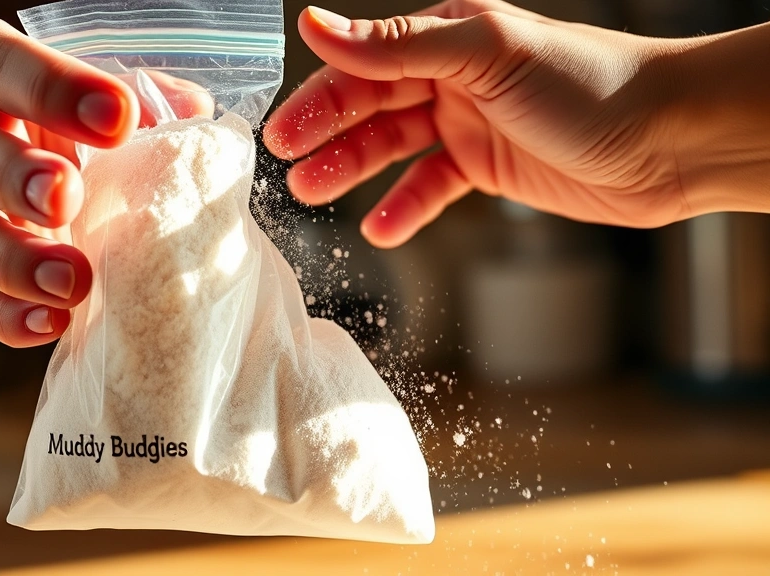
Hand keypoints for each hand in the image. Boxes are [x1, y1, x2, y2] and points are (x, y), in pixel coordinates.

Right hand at [0, 15, 209, 346]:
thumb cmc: (51, 123)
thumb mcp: (86, 95)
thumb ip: (140, 96)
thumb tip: (192, 115)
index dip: (54, 87)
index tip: (118, 119)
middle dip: (18, 177)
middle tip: (68, 197)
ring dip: (15, 260)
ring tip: (73, 281)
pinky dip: (4, 313)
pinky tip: (50, 323)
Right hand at [264, 0, 688, 247]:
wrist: (670, 141)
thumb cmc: (591, 84)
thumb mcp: (486, 53)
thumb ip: (397, 44)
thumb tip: (316, 22)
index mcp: (450, 38)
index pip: (365, 65)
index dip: (319, 97)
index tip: (280, 130)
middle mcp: (454, 78)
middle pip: (371, 108)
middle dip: (327, 137)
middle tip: (287, 170)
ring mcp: (470, 124)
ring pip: (393, 149)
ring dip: (352, 173)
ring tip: (314, 195)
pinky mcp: (489, 169)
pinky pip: (432, 188)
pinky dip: (405, 207)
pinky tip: (381, 230)